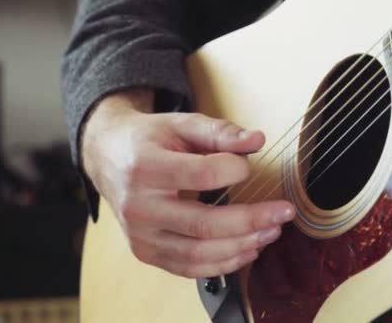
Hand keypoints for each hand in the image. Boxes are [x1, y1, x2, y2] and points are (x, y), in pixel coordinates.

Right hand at [81, 89, 294, 277]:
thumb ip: (219, 131)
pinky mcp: (145, 252)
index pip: (201, 174)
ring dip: (242, 246)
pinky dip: (223, 264)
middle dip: (251, 220)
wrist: (108, 158)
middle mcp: (138, 206)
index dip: (234, 170)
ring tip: (271, 231)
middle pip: (203, 224)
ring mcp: (140, 235)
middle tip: (283, 212)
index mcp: (144, 166)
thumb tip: (257, 140)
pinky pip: (188, 268)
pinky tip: (246, 249)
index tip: (248, 166)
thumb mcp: (180, 123)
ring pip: (198, 253)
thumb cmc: (147, 140)